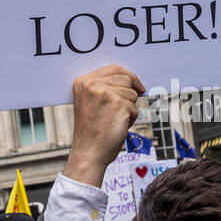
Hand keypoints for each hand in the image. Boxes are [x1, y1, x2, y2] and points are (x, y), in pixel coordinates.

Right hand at [65, 66, 144, 186]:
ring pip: (133, 94)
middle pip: (126, 79)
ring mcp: (105, 93)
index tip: (138, 86)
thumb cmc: (92, 131)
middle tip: (121, 111)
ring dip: (129, 109)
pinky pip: (135, 108)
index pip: (114, 68)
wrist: (88, 152)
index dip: (129, 77)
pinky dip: (131, 119)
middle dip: (129, 95)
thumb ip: (103, 87)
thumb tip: (131, 79)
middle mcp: (92, 84)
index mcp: (82, 81)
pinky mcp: (118, 104)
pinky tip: (118, 127)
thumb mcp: (89, 101)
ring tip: (114, 120)